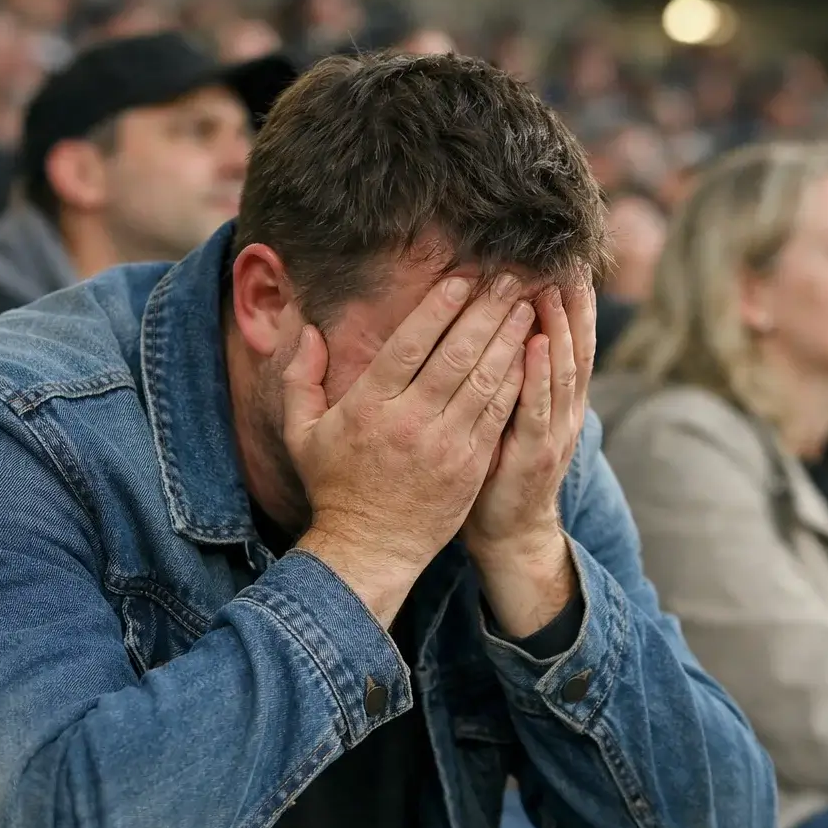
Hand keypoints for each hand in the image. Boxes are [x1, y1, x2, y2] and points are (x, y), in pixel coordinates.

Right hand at [284, 273, 532, 625]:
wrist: (369, 548)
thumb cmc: (334, 486)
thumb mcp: (301, 432)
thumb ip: (299, 377)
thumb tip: (305, 329)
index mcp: (369, 407)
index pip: (408, 346)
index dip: (438, 308)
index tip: (462, 278)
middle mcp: (410, 422)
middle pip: (455, 355)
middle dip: (486, 312)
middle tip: (510, 279)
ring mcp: (445, 445)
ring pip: (484, 381)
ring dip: (508, 339)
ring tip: (526, 306)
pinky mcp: (471, 466)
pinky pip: (497, 415)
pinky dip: (515, 381)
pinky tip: (529, 354)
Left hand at [463, 278, 595, 637]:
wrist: (510, 533)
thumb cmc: (499, 469)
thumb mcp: (505, 414)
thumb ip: (505, 373)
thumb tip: (492, 324)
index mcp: (557, 399)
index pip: (569, 339)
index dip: (573, 302)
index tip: (569, 259)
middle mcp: (564, 410)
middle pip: (575, 346)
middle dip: (572, 303)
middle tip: (567, 257)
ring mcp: (554, 433)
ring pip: (562, 370)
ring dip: (558, 327)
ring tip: (552, 286)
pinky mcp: (535, 455)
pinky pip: (538, 409)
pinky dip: (539, 376)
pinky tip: (536, 344)